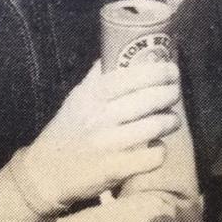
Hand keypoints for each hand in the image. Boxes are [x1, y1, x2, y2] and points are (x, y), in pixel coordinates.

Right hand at [19, 59, 181, 208]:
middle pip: (148, 99)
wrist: (46, 173)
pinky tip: (158, 147)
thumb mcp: (77, 97)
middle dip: (170, 94)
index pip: (130, 77)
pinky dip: (160, 151)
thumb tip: (118, 48)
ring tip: (173, 120)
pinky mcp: (115, 169)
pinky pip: (151, 157)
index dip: (157, 71)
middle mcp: (99, 118)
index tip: (172, 70)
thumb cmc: (68, 129)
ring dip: (170, 121)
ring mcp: (108, 145)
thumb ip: (97, 76)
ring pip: (154, 127)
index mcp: (91, 96)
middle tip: (175, 93)